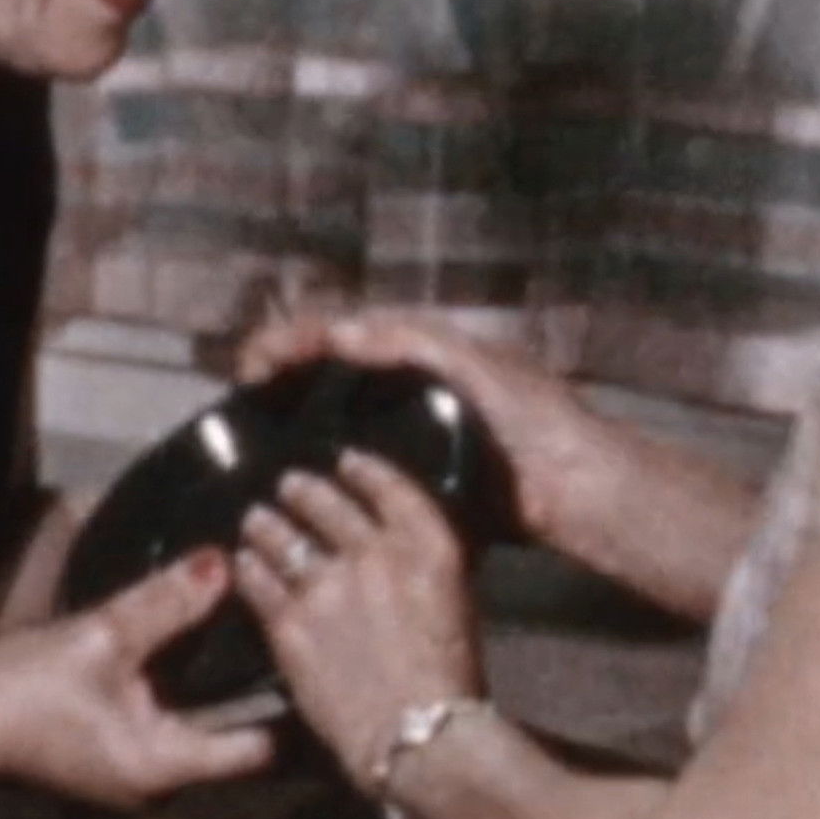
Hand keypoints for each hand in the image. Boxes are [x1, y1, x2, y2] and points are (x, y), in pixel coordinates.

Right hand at [0, 549, 272, 808]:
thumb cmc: (28, 687)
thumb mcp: (102, 637)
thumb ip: (166, 603)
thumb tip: (225, 563)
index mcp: (164, 766)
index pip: (256, 748)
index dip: (292, 704)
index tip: (323, 653)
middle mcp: (159, 780)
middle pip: (234, 732)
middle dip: (261, 680)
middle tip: (299, 622)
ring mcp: (136, 769)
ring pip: (203, 721)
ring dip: (224, 676)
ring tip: (262, 618)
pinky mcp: (116, 749)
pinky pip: (174, 717)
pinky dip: (193, 681)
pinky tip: (206, 635)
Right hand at [235, 304, 615, 556]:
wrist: (578, 492)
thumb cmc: (536, 421)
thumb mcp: (479, 366)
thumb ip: (416, 342)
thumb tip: (341, 330)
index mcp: (425, 346)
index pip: (347, 327)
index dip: (297, 335)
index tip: (256, 358)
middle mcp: (414, 379)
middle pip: (335, 360)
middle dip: (286, 362)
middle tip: (241, 384)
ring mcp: (414, 427)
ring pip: (342, 405)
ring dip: (297, 404)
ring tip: (253, 422)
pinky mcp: (418, 475)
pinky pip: (361, 456)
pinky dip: (324, 453)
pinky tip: (298, 474)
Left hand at [235, 453, 483, 791]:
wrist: (422, 738)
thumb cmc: (452, 679)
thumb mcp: (455, 600)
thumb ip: (422, 563)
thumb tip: (393, 544)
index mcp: (426, 545)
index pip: (389, 485)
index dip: (363, 469)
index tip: (346, 460)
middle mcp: (374, 552)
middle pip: (328, 504)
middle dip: (304, 490)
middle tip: (288, 484)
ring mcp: (327, 587)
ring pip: (285, 538)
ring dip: (267, 525)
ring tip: (255, 519)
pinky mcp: (292, 625)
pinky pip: (261, 583)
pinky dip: (250, 569)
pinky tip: (244, 564)